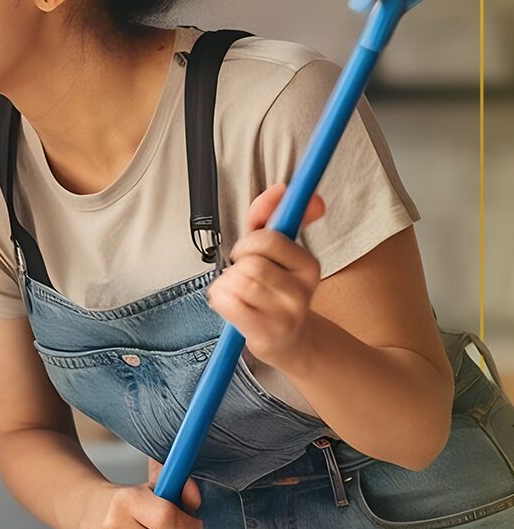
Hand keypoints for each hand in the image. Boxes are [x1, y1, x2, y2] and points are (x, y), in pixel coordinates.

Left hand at [206, 182, 324, 370]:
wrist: (288, 341)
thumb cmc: (273, 289)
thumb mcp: (275, 251)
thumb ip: (271, 215)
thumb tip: (283, 187)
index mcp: (308, 265)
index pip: (270, 239)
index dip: (250, 242)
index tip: (249, 248)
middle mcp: (303, 290)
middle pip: (250, 262)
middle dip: (236, 264)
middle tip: (242, 273)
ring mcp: (286, 314)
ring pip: (237, 281)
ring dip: (226, 283)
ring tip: (236, 290)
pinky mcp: (266, 334)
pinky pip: (228, 303)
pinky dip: (219, 299)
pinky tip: (228, 303)